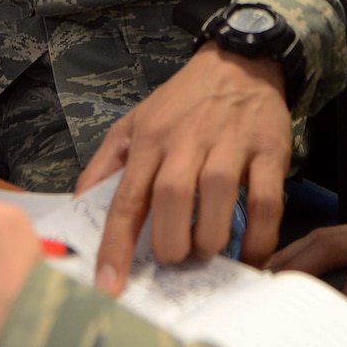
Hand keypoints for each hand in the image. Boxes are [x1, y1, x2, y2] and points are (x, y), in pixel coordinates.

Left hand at [76, 43, 291, 293]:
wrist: (238, 61)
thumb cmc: (183, 102)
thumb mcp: (134, 122)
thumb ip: (105, 164)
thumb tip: (78, 206)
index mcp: (150, 139)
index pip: (128, 198)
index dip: (116, 246)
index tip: (109, 284)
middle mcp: (187, 140)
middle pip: (171, 198)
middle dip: (169, 242)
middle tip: (172, 260)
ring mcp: (230, 144)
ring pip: (217, 197)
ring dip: (209, 238)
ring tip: (205, 250)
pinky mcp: (268, 150)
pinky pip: (265, 200)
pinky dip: (258, 235)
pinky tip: (249, 253)